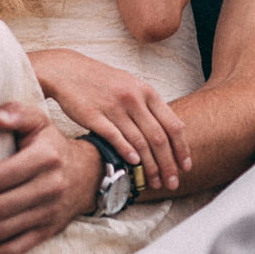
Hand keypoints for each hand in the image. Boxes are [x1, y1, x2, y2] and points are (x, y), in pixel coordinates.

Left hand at [0, 102, 101, 253]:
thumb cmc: (52, 146)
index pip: (1, 176)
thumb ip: (18, 114)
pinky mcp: (46, 233)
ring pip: (4, 232)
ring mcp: (48, 214)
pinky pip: (15, 249)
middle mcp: (49, 188)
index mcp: (45, 158)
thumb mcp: (40, 122)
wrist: (88, 175)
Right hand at [29, 49, 190, 190]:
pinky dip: (126, 152)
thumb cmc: (102, 81)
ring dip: (149, 166)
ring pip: (139, 141)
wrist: (68, 70)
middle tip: (172, 182)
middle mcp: (133, 98)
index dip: (182, 149)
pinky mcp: (94, 115)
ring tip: (154, 181)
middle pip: (158, 137)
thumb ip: (151, 105)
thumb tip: (175, 128)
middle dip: (168, 164)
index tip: (186, 166)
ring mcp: (114, 107)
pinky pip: (115, 137)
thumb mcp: (132, 85)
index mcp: (146, 91)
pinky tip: (134, 164)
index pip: (173, 125)